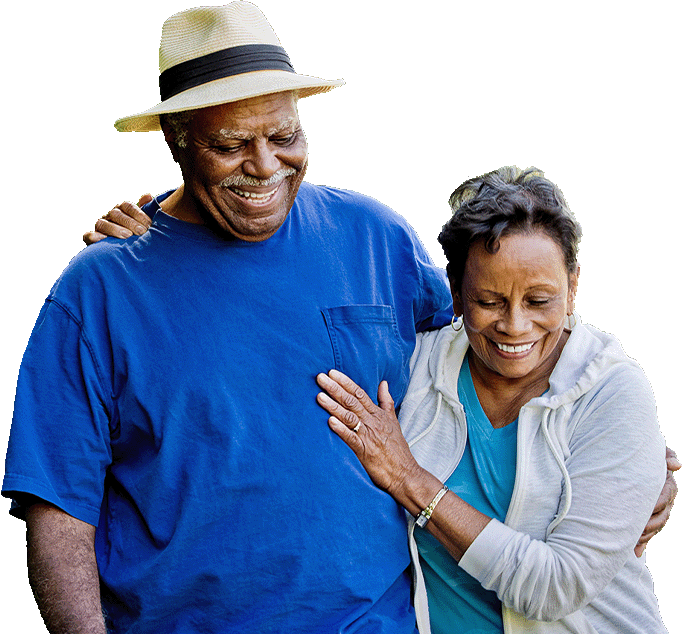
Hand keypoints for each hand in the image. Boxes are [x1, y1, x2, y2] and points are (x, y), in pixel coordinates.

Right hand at [83, 194, 153, 244]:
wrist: (124, 252)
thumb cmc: (136, 234)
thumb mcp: (142, 222)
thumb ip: (145, 210)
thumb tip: (148, 196)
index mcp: (121, 210)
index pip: (127, 206)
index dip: (138, 213)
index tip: (149, 224)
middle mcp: (109, 216)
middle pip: (116, 214)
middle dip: (130, 222)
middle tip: (141, 231)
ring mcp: (99, 227)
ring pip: (102, 223)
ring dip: (114, 229)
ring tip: (127, 236)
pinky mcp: (91, 239)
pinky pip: (88, 236)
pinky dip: (94, 237)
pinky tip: (103, 239)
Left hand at [316, 370, 422, 498]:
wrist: (404, 473)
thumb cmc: (397, 448)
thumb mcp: (393, 420)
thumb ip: (386, 401)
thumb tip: (383, 383)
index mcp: (378, 414)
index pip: (360, 393)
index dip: (345, 382)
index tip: (332, 373)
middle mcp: (372, 422)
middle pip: (351, 401)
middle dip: (335, 388)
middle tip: (320, 377)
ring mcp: (368, 436)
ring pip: (349, 416)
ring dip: (333, 406)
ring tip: (319, 396)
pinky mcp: (364, 451)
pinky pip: (351, 438)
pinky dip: (341, 429)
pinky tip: (330, 421)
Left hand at [635, 446, 679, 556]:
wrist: (633, 462)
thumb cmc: (644, 454)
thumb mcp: (656, 452)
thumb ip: (666, 455)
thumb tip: (676, 465)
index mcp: (667, 487)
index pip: (664, 499)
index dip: (656, 505)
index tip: (645, 509)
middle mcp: (665, 501)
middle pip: (661, 517)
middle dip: (650, 525)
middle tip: (637, 530)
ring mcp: (658, 511)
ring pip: (655, 527)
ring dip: (646, 536)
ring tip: (633, 541)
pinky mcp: (648, 518)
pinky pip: (648, 533)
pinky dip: (642, 543)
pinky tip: (635, 552)